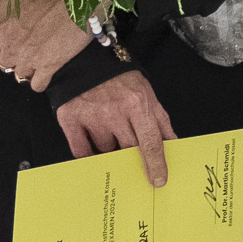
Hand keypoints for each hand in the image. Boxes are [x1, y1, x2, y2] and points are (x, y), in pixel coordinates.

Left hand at [0, 0, 91, 93]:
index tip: (9, 40)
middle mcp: (8, 46)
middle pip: (4, 64)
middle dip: (14, 56)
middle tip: (27, 43)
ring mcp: (28, 58)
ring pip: (20, 74)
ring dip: (28, 66)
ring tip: (39, 52)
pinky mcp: (49, 66)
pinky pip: (37, 85)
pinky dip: (40, 79)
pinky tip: (46, 67)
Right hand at [55, 68, 172, 186]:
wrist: (83, 60)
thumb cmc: (118, 78)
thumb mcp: (146, 92)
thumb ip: (160, 120)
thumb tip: (172, 145)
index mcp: (137, 103)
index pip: (151, 143)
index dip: (156, 165)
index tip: (158, 181)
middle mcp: (114, 111)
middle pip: (129, 150)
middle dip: (133, 159)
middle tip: (135, 163)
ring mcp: (91, 116)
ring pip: (106, 151)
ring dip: (111, 149)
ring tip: (109, 134)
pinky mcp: (70, 119)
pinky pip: (81, 151)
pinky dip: (89, 156)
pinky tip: (93, 151)